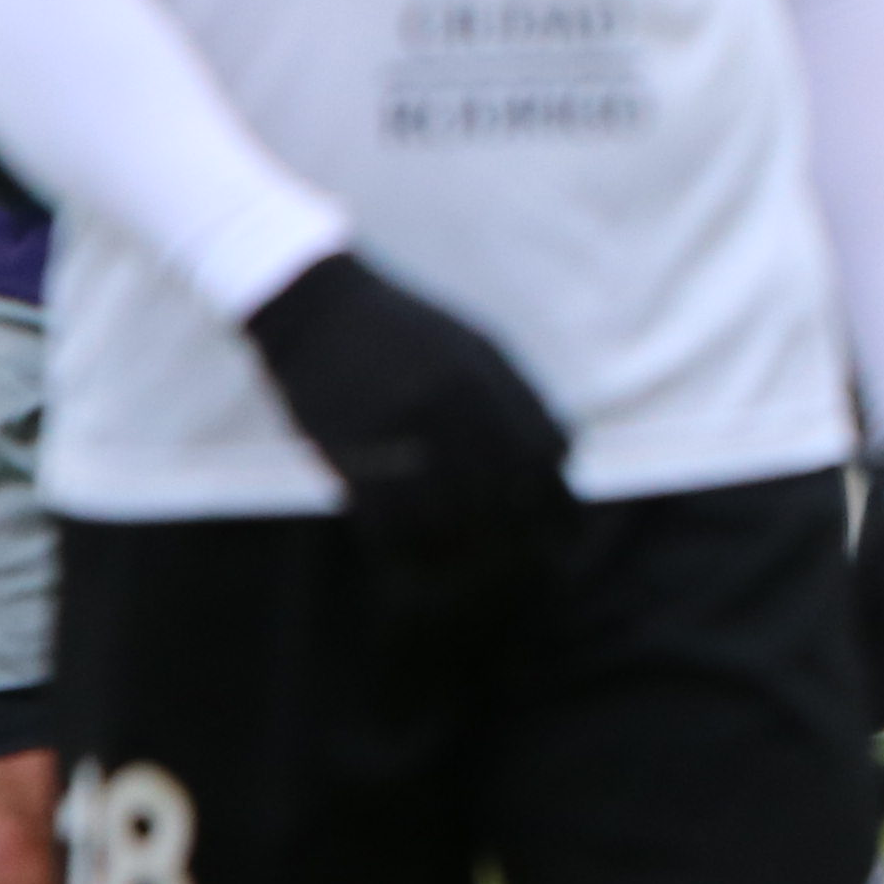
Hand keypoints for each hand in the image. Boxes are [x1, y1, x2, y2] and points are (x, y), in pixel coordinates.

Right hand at [244, 252, 570, 576]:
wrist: (319, 310)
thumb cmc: (400, 334)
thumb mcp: (472, 349)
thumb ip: (516, 396)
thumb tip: (561, 454)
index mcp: (491, 375)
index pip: (547, 452)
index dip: (560, 500)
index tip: (564, 535)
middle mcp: (457, 399)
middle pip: (506, 487)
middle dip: (517, 535)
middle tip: (514, 565)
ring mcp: (405, 423)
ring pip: (451, 509)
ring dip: (460, 550)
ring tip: (460, 573)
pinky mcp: (355, 445)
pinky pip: (390, 515)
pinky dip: (404, 547)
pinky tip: (408, 560)